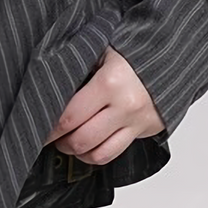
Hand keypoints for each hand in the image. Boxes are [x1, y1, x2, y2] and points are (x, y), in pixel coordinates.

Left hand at [44, 43, 165, 165]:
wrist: (169, 56)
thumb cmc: (130, 53)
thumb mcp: (101, 52)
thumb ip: (78, 70)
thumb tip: (47, 89)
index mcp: (110, 82)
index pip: (70, 116)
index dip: (49, 128)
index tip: (38, 127)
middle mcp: (125, 105)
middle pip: (81, 139)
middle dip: (60, 142)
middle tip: (50, 136)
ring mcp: (136, 121)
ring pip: (97, 153)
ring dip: (76, 151)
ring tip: (67, 142)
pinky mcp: (144, 130)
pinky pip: (113, 154)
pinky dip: (95, 155)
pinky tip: (86, 147)